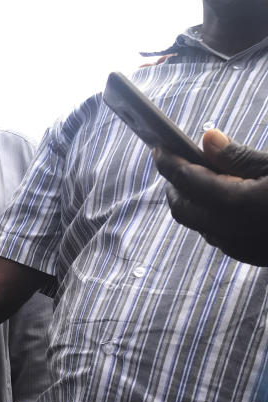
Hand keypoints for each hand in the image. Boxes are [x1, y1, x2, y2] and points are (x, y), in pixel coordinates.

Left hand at [153, 129, 267, 265]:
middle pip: (184, 210)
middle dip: (174, 185)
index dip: (169, 163)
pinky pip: (217, 235)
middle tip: (171, 160)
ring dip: (191, 201)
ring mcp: (241, 248)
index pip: (189, 182)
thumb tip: (206, 138)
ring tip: (193, 175)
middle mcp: (233, 232)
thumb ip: (239, 156)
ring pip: (199, 225)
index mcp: (240, 205)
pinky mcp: (251, 256)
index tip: (157, 147)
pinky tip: (219, 198)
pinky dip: (209, 215)